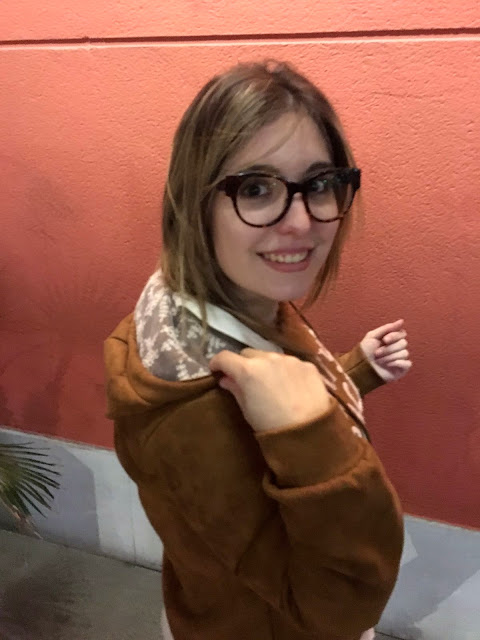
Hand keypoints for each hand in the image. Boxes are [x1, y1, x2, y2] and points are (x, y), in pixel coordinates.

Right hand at [209, 349, 330, 432]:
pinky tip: (291, 388)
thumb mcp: (247, 410)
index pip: (225, 357)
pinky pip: (291, 363)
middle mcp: (268, 358)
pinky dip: (286, 371)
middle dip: (243, 364)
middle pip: (248, 354)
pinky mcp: (308, 365)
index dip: (217, 363)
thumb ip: (235, 389)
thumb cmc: (271, 426)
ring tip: (271, 385)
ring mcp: (290, 360)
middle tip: (246, 380)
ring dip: (266, 366)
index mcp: (248, 370)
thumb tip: (226, 379)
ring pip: (271, 356)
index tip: (216, 370)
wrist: (310, 434)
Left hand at [360, 319, 411, 382]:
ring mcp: (400, 358)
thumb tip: (402, 321)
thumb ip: (387, 328)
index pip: (402, 333)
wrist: (360, 368)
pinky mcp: (402, 369)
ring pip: (404, 353)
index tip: (385, 340)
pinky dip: (398, 363)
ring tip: (378, 360)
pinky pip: (407, 363)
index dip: (395, 335)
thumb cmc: (364, 352)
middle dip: (388, 348)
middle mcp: (398, 348)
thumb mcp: (372, 336)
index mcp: (392, 339)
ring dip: (389, 357)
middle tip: (376, 353)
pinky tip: (388, 365)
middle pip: (403, 343)